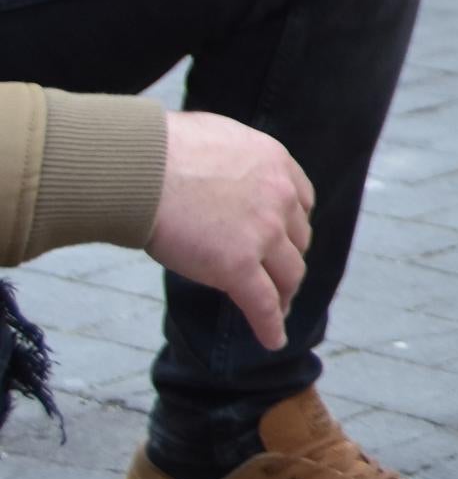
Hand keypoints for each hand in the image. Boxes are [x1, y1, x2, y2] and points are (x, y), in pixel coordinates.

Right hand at [146, 112, 312, 351]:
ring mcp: (263, 234)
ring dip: (284, 293)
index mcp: (275, 163)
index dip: (291, 225)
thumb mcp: (214, 138)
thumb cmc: (157, 150)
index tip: (283, 240)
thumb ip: (230, 158)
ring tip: (278, 308)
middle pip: (296, 240)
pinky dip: (271, 325)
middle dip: (288, 260)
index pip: (299, 201)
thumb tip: (217, 164)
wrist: (137, 167)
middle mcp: (279, 198)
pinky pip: (263, 304)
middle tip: (279, 277)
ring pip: (288, 274)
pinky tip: (273, 340)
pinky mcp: (239, 267)